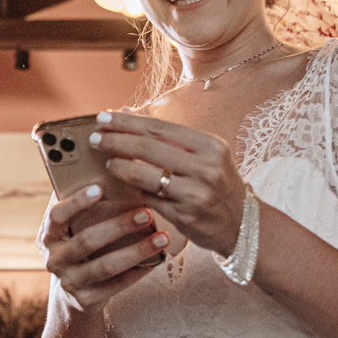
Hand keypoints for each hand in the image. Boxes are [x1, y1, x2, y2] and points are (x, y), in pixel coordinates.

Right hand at [39, 183, 168, 311]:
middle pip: (87, 241)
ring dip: (137, 250)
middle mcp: (54, 259)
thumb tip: (110, 166)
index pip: (57, 215)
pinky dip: (138, 272)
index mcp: (49, 234)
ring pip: (105, 266)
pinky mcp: (86, 300)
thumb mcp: (73, 229)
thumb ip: (82, 206)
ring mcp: (69, 282)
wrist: (73, 295)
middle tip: (146, 212)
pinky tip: (156, 260)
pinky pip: (116, 285)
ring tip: (162, 238)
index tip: (99, 188)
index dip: (76, 202)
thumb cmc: (80, 247)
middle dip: (119, 226)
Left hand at [90, 110, 244, 255]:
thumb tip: (126, 114)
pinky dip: (132, 189)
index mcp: (210, 145)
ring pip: (143, 174)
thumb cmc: (217, 183)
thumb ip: (170, 137)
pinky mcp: (185, 216)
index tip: (104, 118)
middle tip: (95, 138)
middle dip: (115, 141)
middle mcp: (204, 167)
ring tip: (107, 161)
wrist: (242, 223)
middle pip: (148, 148)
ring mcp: (195, 193)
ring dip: (118, 166)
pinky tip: (123, 183)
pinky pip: (148, 198)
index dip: (127, 122)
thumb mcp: (205, 154)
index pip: (160, 128)